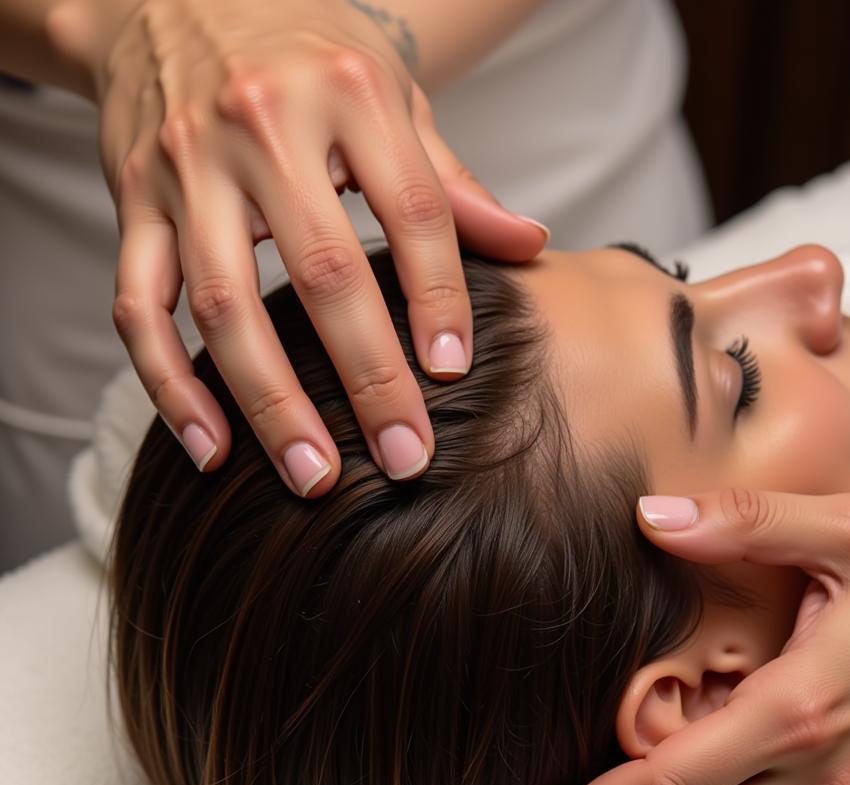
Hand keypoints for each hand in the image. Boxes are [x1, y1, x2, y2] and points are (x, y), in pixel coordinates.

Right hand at [59, 0, 547, 493]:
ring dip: (269, 402)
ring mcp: (184, 167)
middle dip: (368, 378)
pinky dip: (170, 384)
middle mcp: (260, 125)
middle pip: (322, 273)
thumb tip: (532, 246)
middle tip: (403, 459)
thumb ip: (452, 181)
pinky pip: (137, 306)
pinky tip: (211, 448)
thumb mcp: (391, 96)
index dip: (438, 296)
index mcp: (348, 91)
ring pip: (222, 303)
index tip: (454, 374)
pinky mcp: (129, 201)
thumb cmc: (304, 54)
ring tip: (312, 477)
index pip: (411, 210)